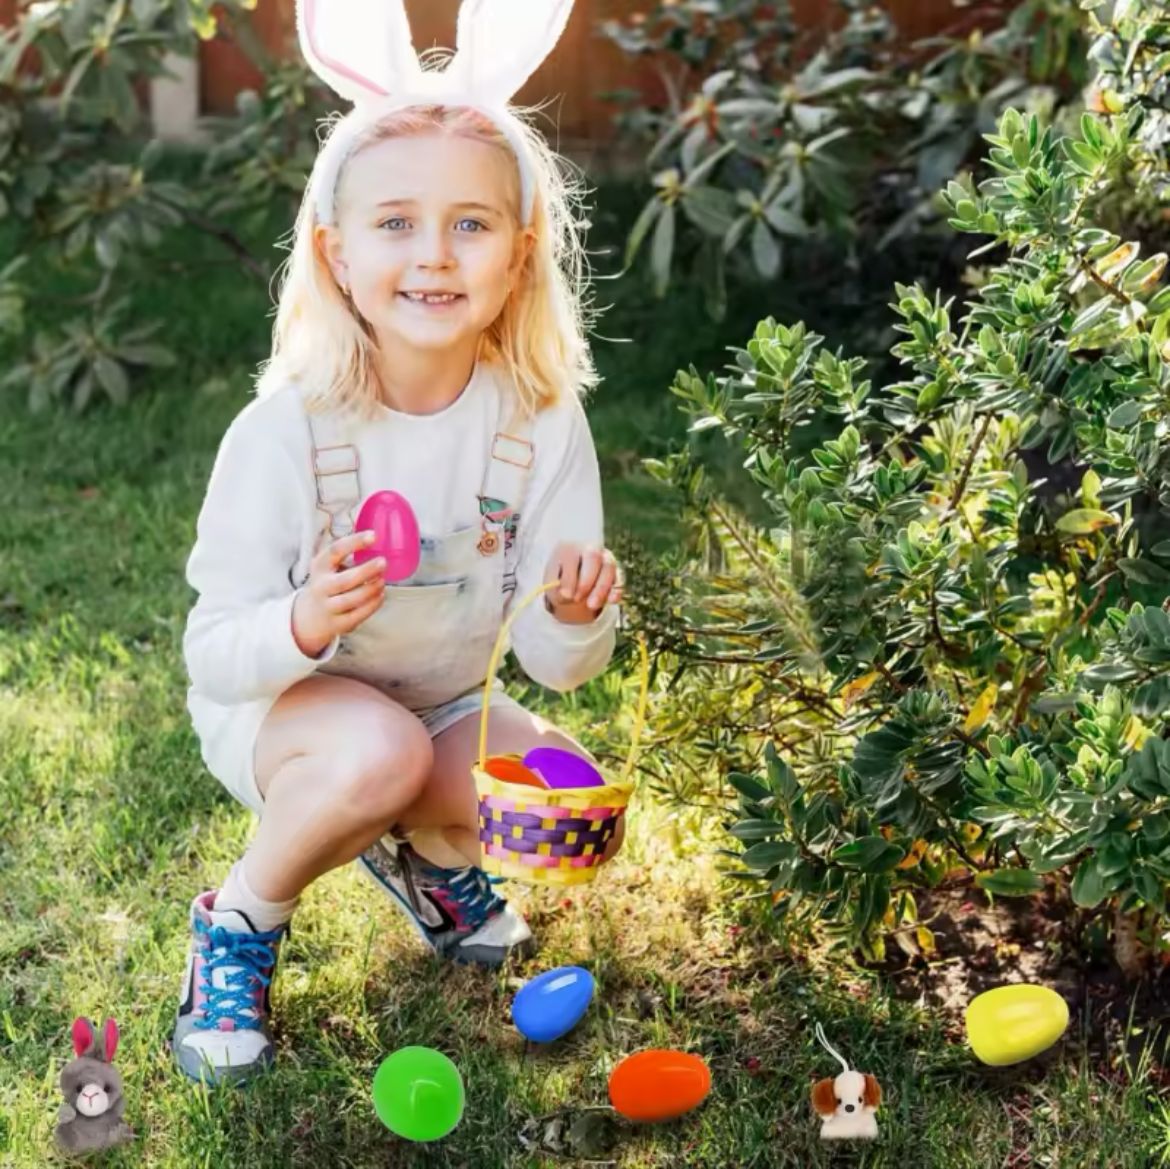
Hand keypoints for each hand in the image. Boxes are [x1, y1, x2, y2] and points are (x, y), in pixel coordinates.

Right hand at [291, 530, 386, 656]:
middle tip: (383, 562)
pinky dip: (372, 604)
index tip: (373, 536)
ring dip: (371, 589)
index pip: (336, 551)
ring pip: (352, 599)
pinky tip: (380, 595)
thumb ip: (346, 556)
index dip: (355, 542)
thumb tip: (376, 541)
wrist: (307, 617)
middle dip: (367, 571)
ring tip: (382, 581)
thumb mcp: (328, 567)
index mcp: (320, 566)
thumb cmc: (325, 585)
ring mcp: (328, 607)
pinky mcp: (337, 624)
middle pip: (345, 580)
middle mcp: (321, 587)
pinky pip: (358, 615)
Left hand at [544, 543, 621, 624]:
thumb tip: (566, 596)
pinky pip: (620, 578)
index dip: (569, 577)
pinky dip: (617, 590)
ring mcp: (605, 558)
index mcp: (569, 548)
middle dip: (586, 581)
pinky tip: (611, 601)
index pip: (571, 557)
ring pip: (609, 567)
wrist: (570, 581)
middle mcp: (589, 548)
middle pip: (593, 557)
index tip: (566, 596)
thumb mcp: (552, 584)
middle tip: (577, 599)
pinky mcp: (616, 571)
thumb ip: (556, 589)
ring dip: (601, 588)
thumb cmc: (559, 581)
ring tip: (591, 605)